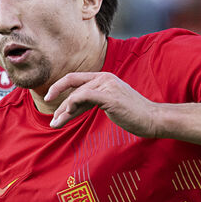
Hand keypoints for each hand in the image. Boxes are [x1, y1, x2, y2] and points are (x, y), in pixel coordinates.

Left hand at [44, 71, 162, 133]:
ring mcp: (107, 85)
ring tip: (56, 124)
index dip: (59, 87)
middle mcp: (104, 78)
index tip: (49, 98)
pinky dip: (73, 104)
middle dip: (59, 104)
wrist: (152, 118)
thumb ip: (93, 100)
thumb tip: (73, 107)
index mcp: (104, 78)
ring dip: (63, 111)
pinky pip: (85, 96)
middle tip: (52, 121)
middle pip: (73, 87)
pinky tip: (67, 114)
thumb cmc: (132, 114)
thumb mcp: (109, 104)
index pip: (75, 78)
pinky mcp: (110, 96)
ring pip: (77, 94)